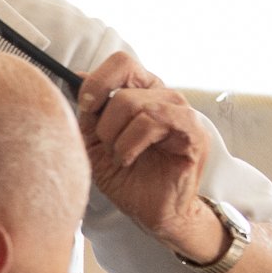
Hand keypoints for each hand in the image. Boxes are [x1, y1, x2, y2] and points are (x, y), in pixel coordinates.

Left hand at [75, 52, 219, 256]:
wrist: (149, 210)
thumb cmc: (125, 174)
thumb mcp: (94, 139)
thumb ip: (89, 109)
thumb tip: (77, 76)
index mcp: (142, 92)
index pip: (121, 62)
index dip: (97, 81)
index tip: (85, 107)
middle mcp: (164, 96)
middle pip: (124, 83)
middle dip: (104, 120)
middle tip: (107, 144)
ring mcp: (182, 112)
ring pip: (136, 104)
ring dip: (117, 137)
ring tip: (121, 156)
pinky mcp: (194, 132)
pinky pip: (154, 121)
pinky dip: (131, 143)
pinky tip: (130, 159)